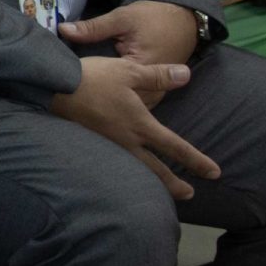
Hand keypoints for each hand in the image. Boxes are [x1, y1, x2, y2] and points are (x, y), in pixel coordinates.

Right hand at [50, 56, 219, 199]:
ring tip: (159, 189)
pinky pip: (116, 164)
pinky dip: (128, 172)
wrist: (51, 88)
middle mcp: (126, 141)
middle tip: (189, 194)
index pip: (175, 147)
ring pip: (135, 170)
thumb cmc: (92, 78)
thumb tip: (187, 74)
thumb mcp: (128, 71)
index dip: (196, 160)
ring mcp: (107, 145)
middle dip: (174, 184)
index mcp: (140, 124)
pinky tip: (126, 170)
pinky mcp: (91, 144)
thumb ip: (158, 75)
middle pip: (155, 170)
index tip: (214, 173)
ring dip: (152, 181)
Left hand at [59, 0, 197, 106]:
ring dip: (108, 105)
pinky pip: (136, 105)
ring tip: (80, 101)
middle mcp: (153, 87)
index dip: (85, 86)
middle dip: (95, 100)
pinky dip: (120, 103)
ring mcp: (156, 93)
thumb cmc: (153, 17)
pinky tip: (99, 100)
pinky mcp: (155, 92)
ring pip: (129, 109)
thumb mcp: (122, 18)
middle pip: (120, 104)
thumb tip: (63, 30)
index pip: (109, 87)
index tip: (64, 84)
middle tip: (67, 94)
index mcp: (141, 69)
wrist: (182, 19)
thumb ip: (93, 28)